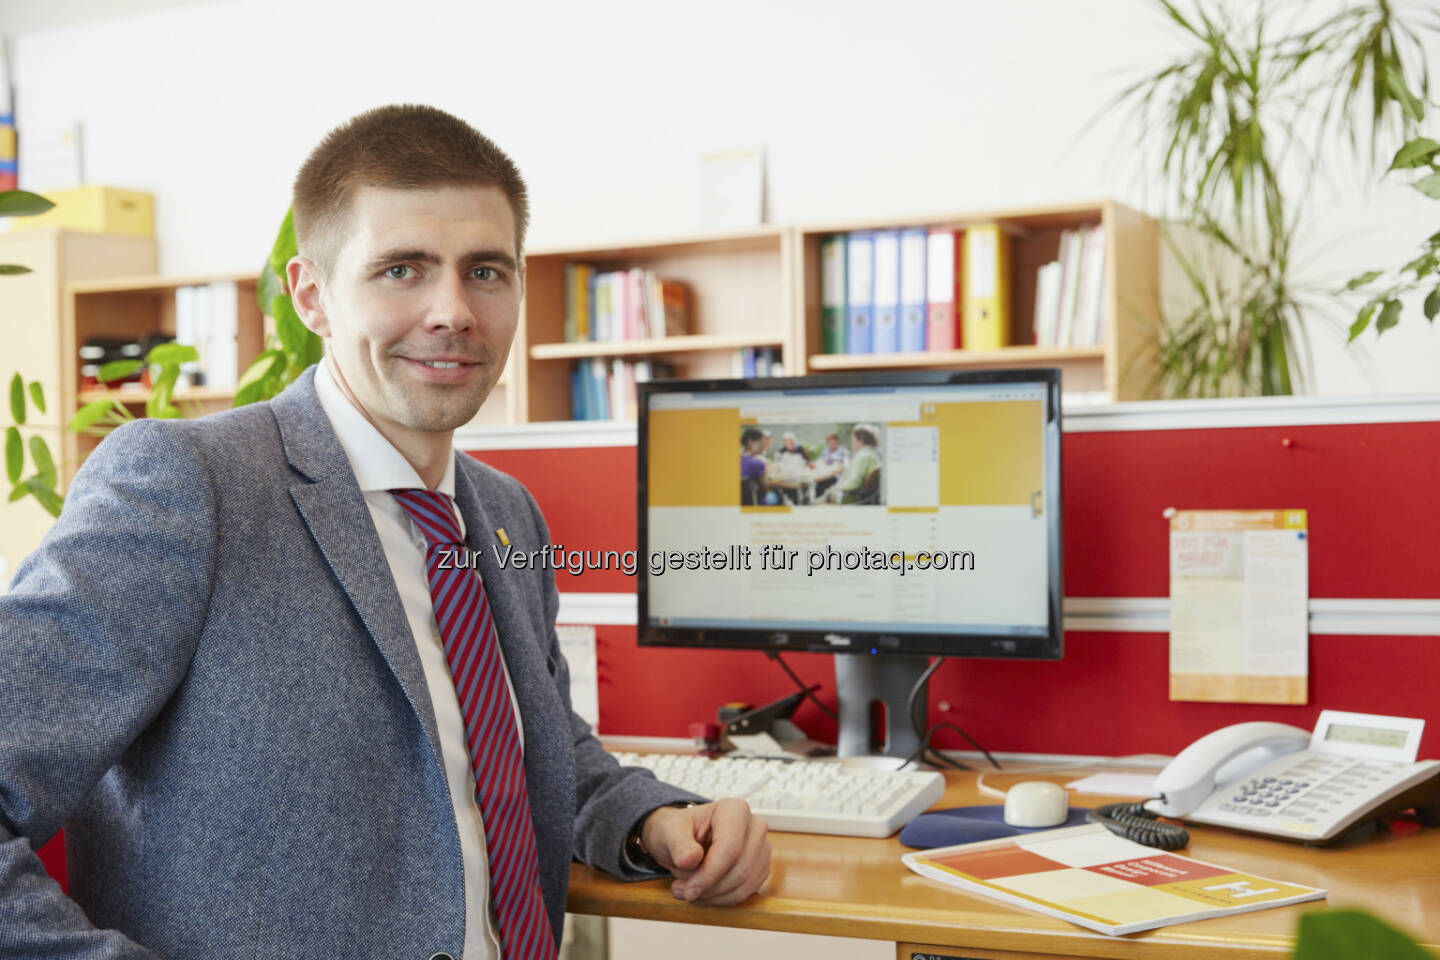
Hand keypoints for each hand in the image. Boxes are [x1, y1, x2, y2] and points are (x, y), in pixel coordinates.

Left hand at [640, 798, 769, 905]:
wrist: (684, 839)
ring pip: (743, 886)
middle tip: (683, 890)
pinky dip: (721, 899)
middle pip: (739, 870)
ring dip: (713, 896)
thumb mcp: (669, 832)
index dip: (709, 874)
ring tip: (689, 889)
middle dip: (709, 888)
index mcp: (735, 810)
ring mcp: (761, 849)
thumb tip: (689, 859)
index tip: (689, 890)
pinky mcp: (760, 869)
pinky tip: (704, 891)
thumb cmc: (679, 831)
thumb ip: (678, 844)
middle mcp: (754, 827)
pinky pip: (744, 894)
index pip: (730, 849)